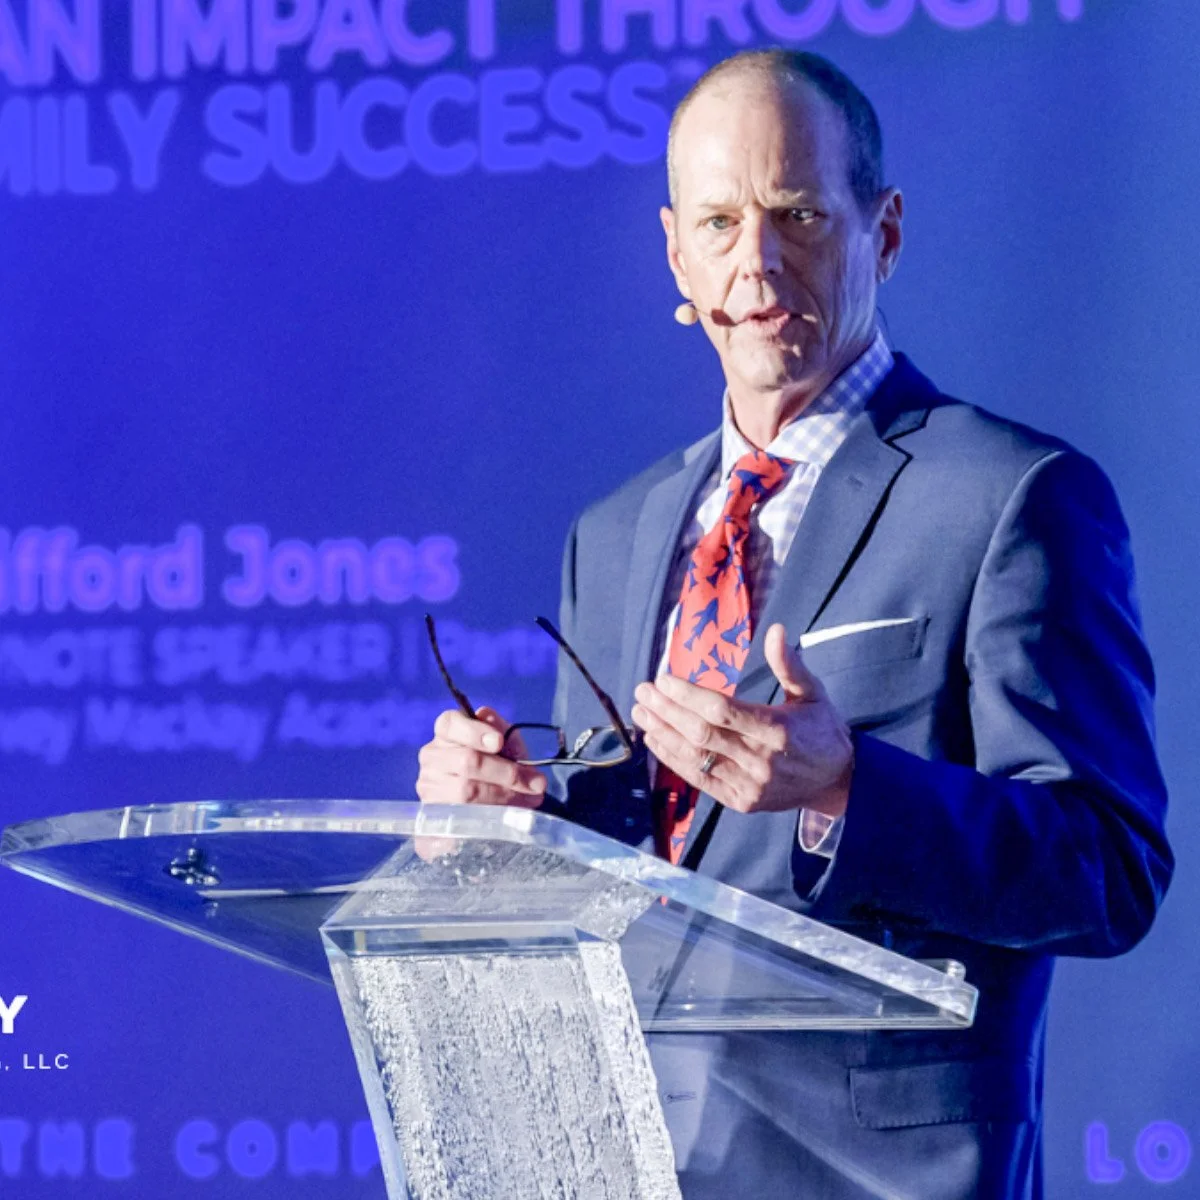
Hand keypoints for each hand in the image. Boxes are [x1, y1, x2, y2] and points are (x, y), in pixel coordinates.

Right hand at [414, 707, 547, 860]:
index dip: (474, 732)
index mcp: (448, 731)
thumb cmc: (500, 761)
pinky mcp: (434, 812)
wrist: (494, 798)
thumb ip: (501, 728)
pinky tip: (512, 811)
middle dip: (506, 772)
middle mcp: (432, 755)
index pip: (450, 724)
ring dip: (505, 795)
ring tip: (531, 798)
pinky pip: (465, 814)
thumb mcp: (508, 742)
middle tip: (536, 782)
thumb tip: (486, 714)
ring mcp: (430, 784)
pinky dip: (493, 812)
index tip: (498, 742)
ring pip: (467, 790)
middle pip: (467, 761)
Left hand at [630, 623, 852, 817]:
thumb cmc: (822, 730)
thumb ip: (790, 664)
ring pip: (696, 758)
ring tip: (641, 713)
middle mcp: (761, 760)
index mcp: (778, 729)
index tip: (664, 680)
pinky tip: (655, 741)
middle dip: (666, 710)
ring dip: (663, 734)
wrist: (838, 782)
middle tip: (643, 691)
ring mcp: (749, 785)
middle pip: (702, 733)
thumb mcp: (813, 693)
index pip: (721, 710)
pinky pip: (700, 781)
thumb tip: (776, 630)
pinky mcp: (740, 802)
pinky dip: (673, 760)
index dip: (688, 695)